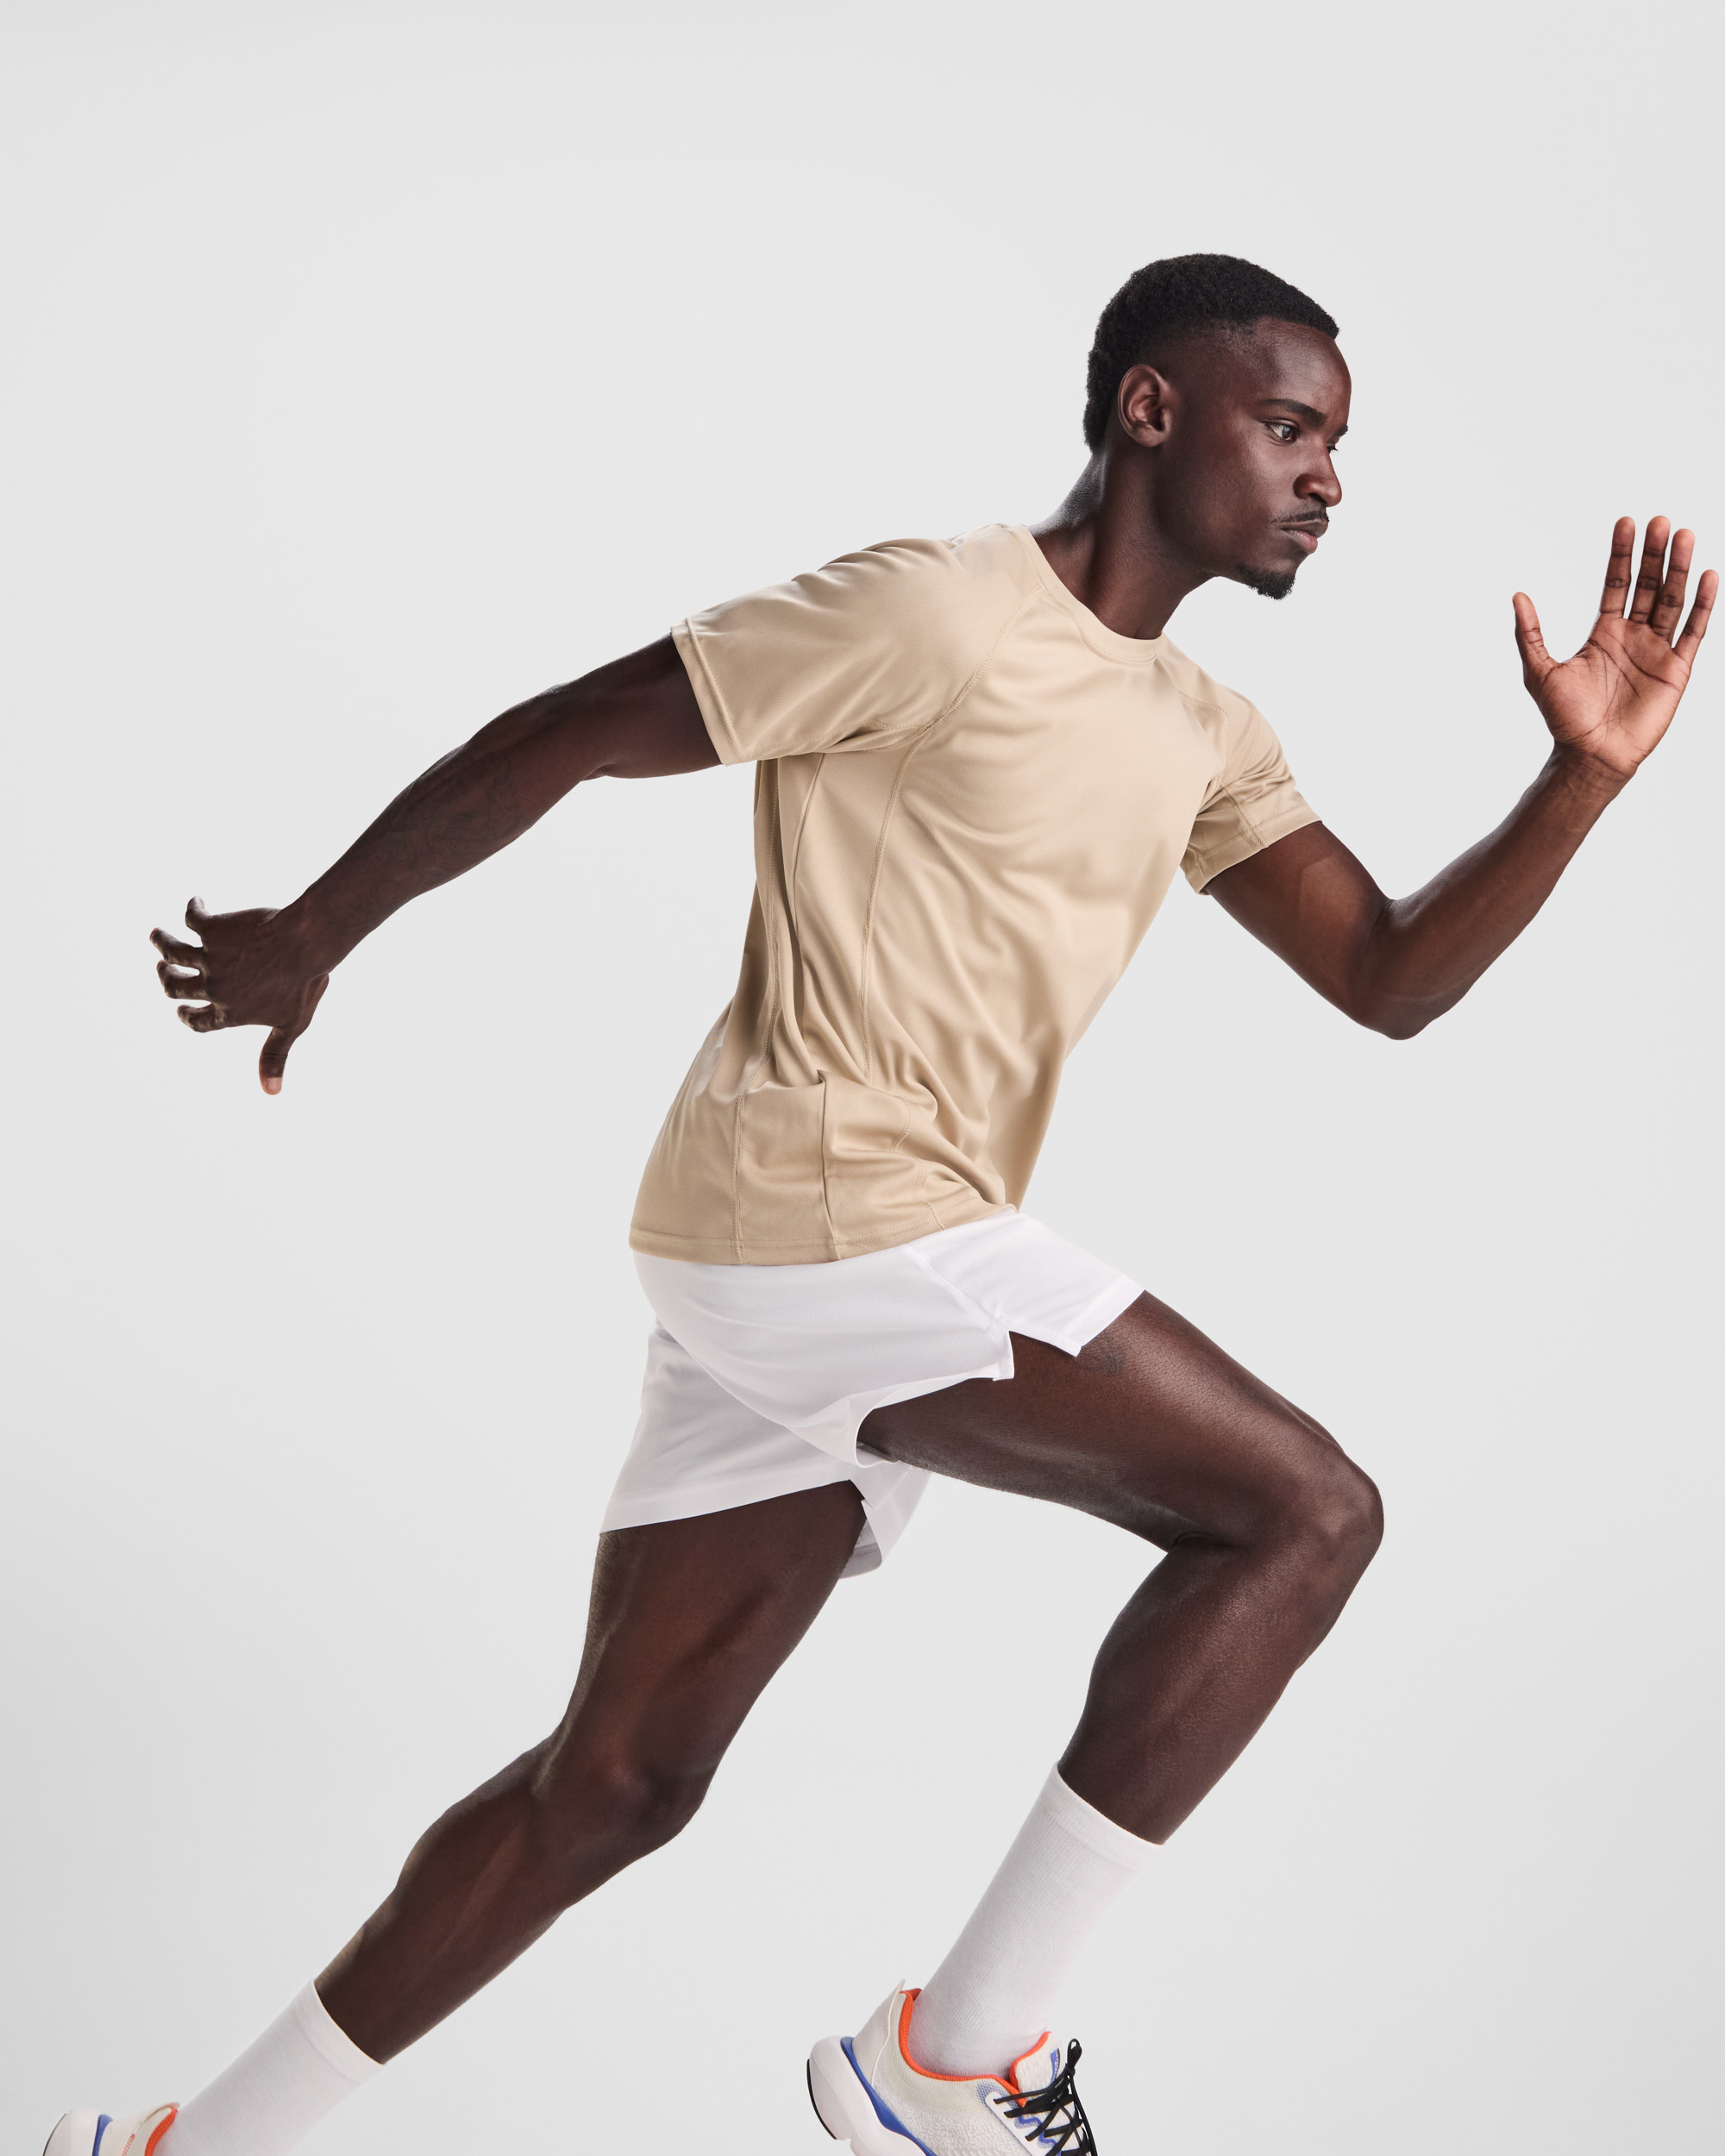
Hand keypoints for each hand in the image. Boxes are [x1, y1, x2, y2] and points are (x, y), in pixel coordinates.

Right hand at [150, 898, 329, 1093]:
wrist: (307, 945)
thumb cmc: (304, 985)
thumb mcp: (291, 1024)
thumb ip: (275, 1056)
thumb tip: (272, 1093)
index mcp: (230, 1012)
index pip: (198, 1021)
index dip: (187, 1015)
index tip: (182, 1009)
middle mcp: (214, 987)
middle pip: (175, 986)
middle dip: (166, 978)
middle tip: (163, 968)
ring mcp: (211, 958)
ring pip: (172, 951)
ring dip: (160, 942)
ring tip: (156, 935)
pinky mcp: (214, 929)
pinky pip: (193, 918)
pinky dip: (192, 908)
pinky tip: (197, 901)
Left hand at [1513, 518, 1713, 781]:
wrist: (1590, 755)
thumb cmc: (1564, 719)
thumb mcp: (1539, 671)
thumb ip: (1529, 633)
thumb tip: (1517, 595)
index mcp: (1604, 633)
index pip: (1617, 583)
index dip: (1621, 554)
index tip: (1626, 522)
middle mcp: (1633, 637)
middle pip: (1649, 585)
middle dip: (1654, 554)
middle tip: (1661, 521)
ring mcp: (1657, 651)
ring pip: (1672, 601)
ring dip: (1679, 569)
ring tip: (1685, 535)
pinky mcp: (1676, 670)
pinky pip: (1694, 632)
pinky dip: (1702, 605)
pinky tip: (1708, 576)